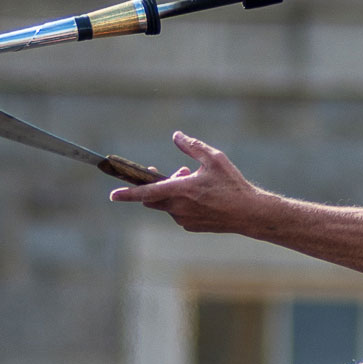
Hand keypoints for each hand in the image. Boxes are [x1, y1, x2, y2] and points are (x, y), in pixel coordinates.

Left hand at [109, 133, 256, 230]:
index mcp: (180, 190)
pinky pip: (178, 213)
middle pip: (153, 198)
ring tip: (196, 183)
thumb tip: (176, 136)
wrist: (249, 213)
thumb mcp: (214, 158)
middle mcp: (178, 208)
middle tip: (181, 172)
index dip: (127, 193)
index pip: (146, 192)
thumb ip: (191, 146)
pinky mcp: (191, 227)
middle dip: (159, 184)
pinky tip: (203, 197)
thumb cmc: (232, 185)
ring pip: (167, 205)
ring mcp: (184, 220)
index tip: (113, 195)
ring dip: (173, 193)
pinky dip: (183, 203)